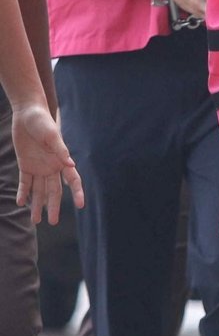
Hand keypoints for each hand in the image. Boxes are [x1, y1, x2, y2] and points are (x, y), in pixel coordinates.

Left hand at [12, 103, 83, 224]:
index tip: (80, 205)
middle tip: (53, 222)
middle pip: (54, 190)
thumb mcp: (51, 135)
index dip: (77, 192)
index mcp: (61, 159)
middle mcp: (51, 166)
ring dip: (37, 204)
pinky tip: (21, 202)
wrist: (27, 113)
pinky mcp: (25, 165)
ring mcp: (38, 167)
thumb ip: (60, 149)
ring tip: (35, 221)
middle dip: (54, 206)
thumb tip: (71, 163)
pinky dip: (23, 193)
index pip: (72, 179)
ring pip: (39, 190)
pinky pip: (25, 182)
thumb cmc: (42, 121)